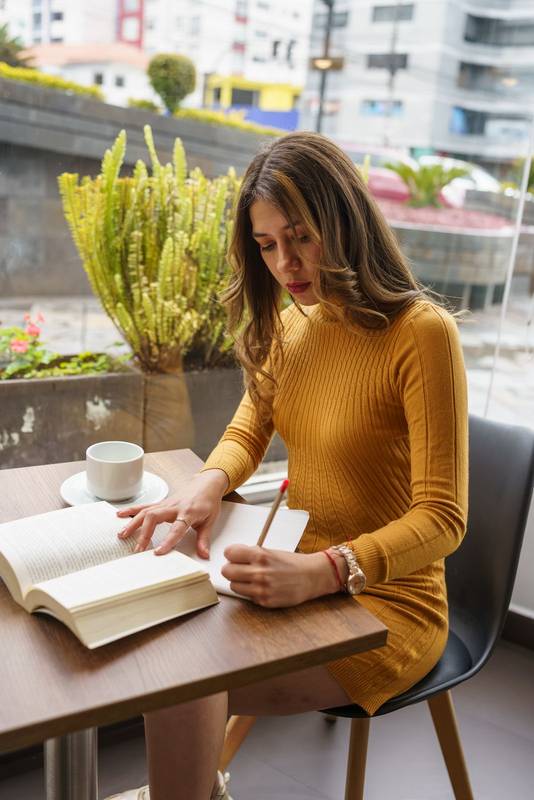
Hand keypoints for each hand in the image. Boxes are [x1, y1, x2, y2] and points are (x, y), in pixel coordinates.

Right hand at [116, 469, 228, 557]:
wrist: (206, 483)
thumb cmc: (208, 502)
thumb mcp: (210, 521)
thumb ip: (204, 539)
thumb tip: (204, 555)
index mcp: (189, 512)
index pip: (177, 528)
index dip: (168, 541)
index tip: (158, 552)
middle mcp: (175, 507)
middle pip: (155, 517)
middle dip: (144, 533)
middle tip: (137, 549)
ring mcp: (166, 503)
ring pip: (146, 511)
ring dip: (133, 523)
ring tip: (122, 535)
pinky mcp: (161, 503)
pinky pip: (145, 506)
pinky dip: (131, 510)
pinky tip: (120, 515)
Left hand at [221, 546, 340, 607]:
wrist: (311, 577)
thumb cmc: (291, 563)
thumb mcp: (270, 551)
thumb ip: (251, 554)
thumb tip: (231, 556)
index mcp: (260, 555)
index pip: (229, 553)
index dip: (231, 555)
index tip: (234, 556)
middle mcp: (259, 572)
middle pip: (227, 571)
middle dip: (231, 569)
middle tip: (238, 568)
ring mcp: (261, 589)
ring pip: (233, 586)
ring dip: (239, 582)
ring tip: (251, 579)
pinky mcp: (265, 601)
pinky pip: (247, 596)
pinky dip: (251, 592)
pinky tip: (262, 587)